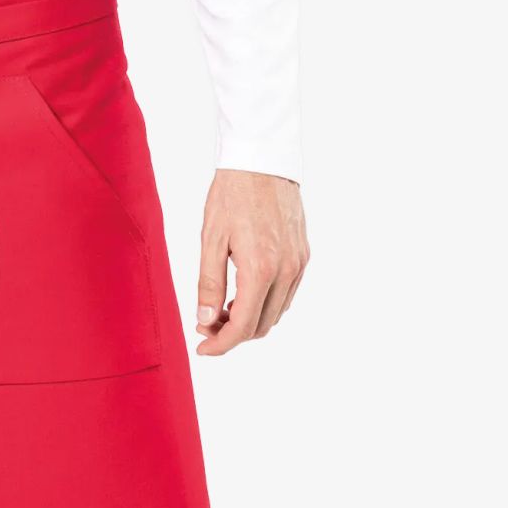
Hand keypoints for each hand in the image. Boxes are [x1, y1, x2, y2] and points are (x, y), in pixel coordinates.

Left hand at [194, 168, 308, 356]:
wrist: (262, 159)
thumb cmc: (231, 193)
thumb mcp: (211, 237)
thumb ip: (208, 283)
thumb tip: (205, 321)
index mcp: (260, 268)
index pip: (242, 325)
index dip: (221, 344)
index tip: (203, 348)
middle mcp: (286, 271)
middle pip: (261, 325)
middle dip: (232, 333)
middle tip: (206, 324)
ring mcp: (299, 263)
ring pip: (276, 312)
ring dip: (250, 319)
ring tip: (221, 308)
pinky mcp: (304, 255)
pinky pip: (287, 294)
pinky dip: (266, 303)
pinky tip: (244, 292)